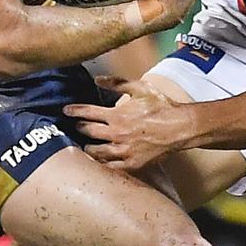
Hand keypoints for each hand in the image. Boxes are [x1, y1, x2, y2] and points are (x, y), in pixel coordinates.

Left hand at [64, 76, 187, 171]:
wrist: (180, 128)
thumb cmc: (161, 106)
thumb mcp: (140, 88)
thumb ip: (117, 83)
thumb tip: (97, 79)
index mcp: (117, 115)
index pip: (87, 112)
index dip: (74, 111)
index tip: (66, 110)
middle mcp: (116, 134)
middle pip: (88, 132)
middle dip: (79, 128)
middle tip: (76, 127)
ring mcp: (123, 150)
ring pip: (96, 152)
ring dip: (88, 148)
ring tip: (86, 145)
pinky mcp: (131, 163)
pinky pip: (111, 166)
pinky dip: (103, 163)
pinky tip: (100, 161)